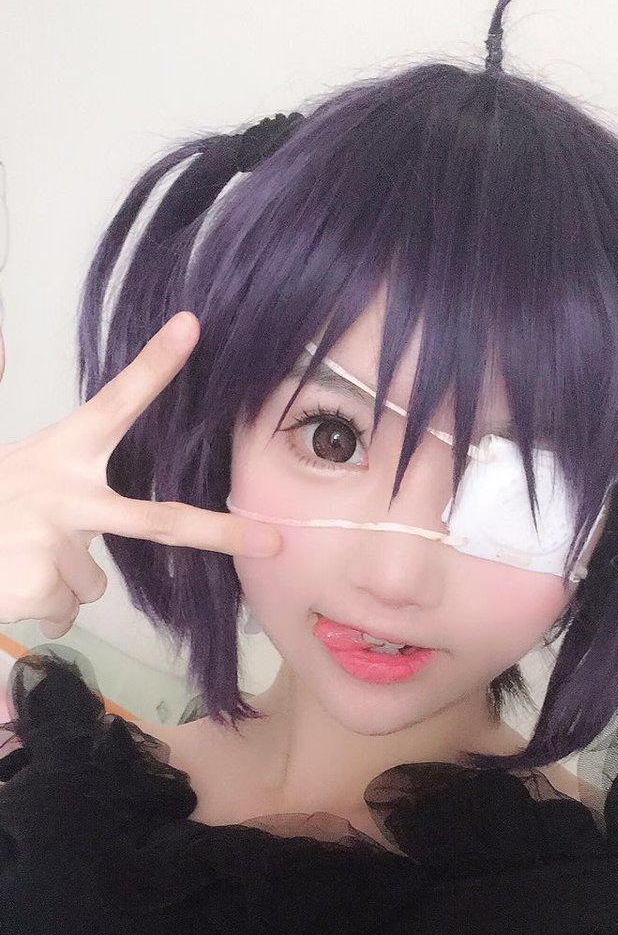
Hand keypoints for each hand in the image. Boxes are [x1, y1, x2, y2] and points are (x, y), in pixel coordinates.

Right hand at [0, 312, 280, 638]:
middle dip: (221, 533)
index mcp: (59, 454)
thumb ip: (13, 416)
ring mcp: (57, 538)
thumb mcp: (3, 464)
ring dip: (60, 580)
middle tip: (273, 542)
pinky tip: (10, 587)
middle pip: (160, 520)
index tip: (192, 327)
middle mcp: (64, 492)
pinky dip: (41, 607)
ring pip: (92, 579)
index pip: (115, 403)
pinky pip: (68, 607)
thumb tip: (4, 340)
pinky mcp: (44, 581)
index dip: (154, 365)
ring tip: (15, 560)